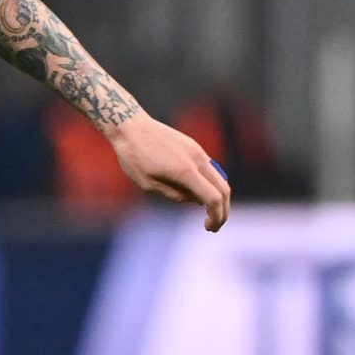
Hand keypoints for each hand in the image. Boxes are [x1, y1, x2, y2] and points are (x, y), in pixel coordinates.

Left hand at [107, 115, 231, 230]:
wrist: (130, 126)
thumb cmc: (134, 157)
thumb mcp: (148, 184)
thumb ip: (174, 195)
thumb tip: (195, 201)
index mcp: (185, 172)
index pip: (213, 199)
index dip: (215, 217)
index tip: (209, 228)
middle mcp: (197, 160)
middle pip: (224, 189)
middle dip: (223, 210)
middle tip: (213, 225)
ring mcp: (198, 151)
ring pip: (219, 178)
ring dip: (218, 197)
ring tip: (206, 212)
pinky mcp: (194, 146)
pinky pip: (210, 169)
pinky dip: (211, 184)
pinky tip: (198, 194)